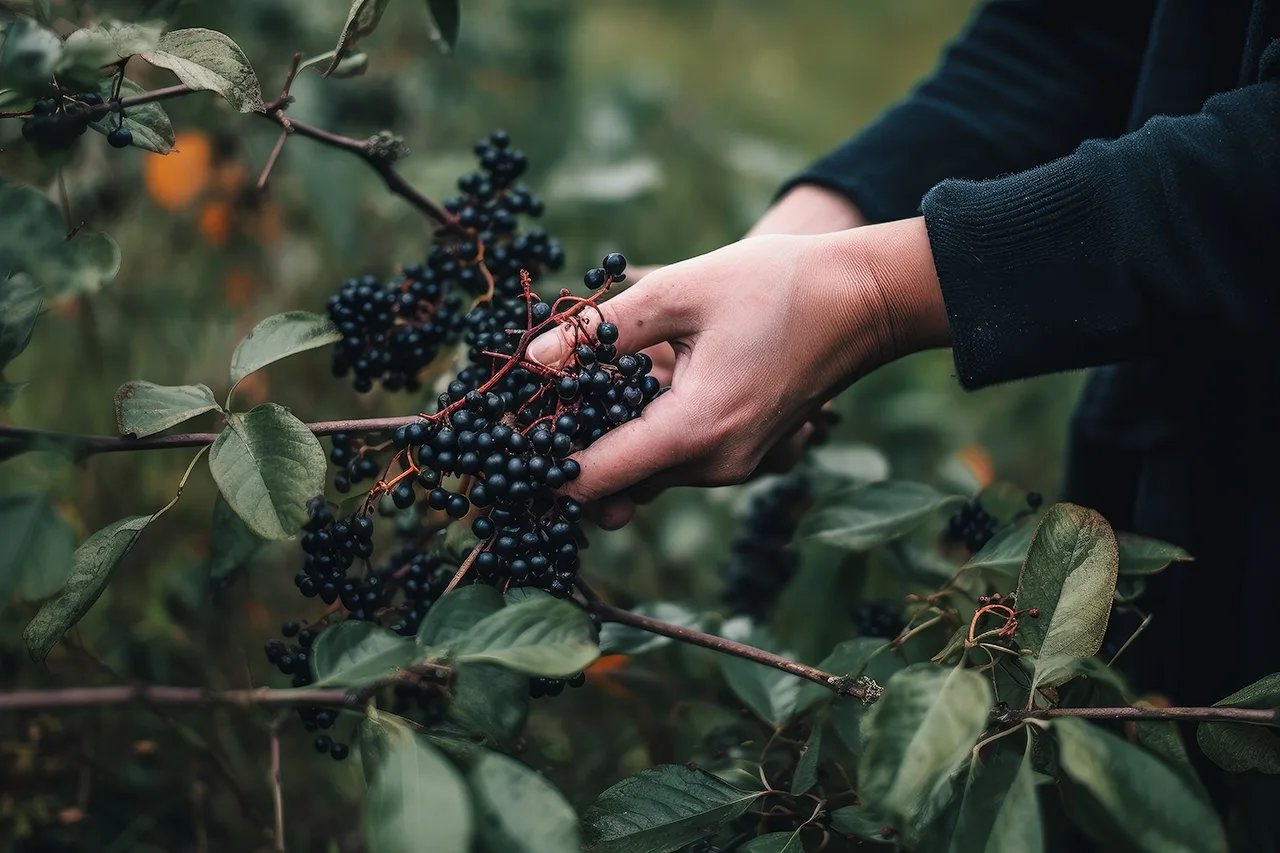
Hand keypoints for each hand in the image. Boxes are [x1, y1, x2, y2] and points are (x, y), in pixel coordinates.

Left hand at [526, 217, 948, 526]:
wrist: (866, 300)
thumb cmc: (779, 285)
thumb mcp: (680, 291)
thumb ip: (600, 331)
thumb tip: (531, 361)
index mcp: (695, 430)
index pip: (592, 480)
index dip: (541, 466)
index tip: (506, 438)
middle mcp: (714, 466)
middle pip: (613, 484)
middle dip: (570, 451)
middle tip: (539, 402)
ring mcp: (733, 468)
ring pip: (643, 473)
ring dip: (609, 438)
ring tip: (586, 383)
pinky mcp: (743, 457)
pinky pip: (674, 459)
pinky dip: (645, 433)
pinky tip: (635, 386)